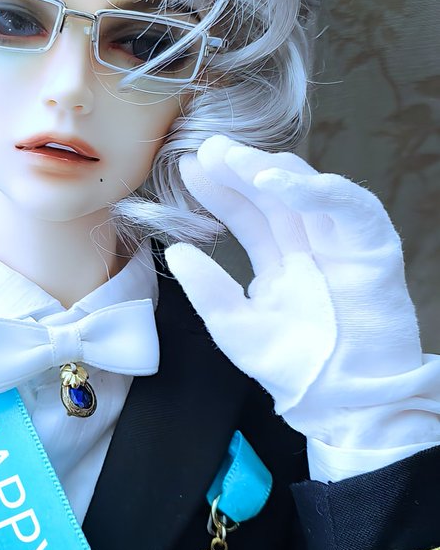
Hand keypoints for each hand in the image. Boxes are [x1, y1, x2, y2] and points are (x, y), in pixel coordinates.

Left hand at [165, 135, 439, 447]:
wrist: (346, 401)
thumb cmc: (296, 369)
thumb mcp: (235, 327)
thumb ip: (207, 289)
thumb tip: (175, 250)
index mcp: (281, 262)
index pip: (247, 214)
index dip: (220, 189)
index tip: (188, 167)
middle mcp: (311, 245)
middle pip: (273, 195)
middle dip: (239, 168)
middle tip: (207, 148)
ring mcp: (342, 243)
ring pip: (307, 190)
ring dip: (270, 169)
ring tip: (231, 158)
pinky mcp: (373, 246)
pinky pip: (349, 206)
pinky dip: (315, 189)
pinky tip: (275, 180)